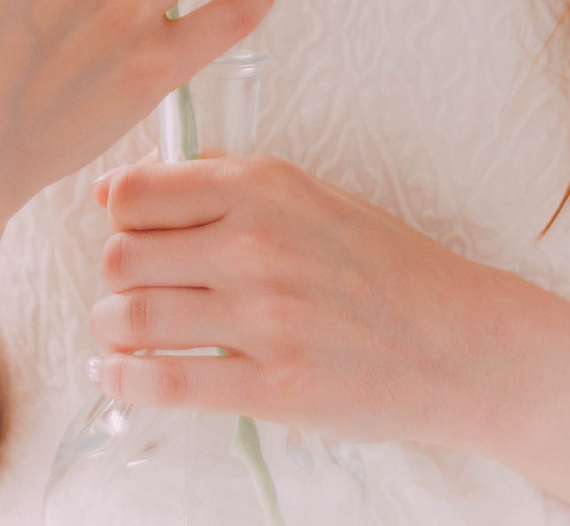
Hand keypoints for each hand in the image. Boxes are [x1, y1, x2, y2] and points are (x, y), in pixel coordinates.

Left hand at [88, 152, 500, 448]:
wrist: (458, 340)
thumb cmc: (384, 265)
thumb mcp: (307, 193)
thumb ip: (226, 183)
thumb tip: (134, 184)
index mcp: (260, 185)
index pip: (136, 192)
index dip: (116, 212)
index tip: (121, 226)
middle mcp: (254, 243)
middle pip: (121, 256)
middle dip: (113, 275)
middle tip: (127, 286)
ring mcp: (262, 316)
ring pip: (131, 317)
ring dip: (111, 328)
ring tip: (120, 332)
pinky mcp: (271, 385)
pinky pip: (165, 381)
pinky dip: (125, 381)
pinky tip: (120, 375)